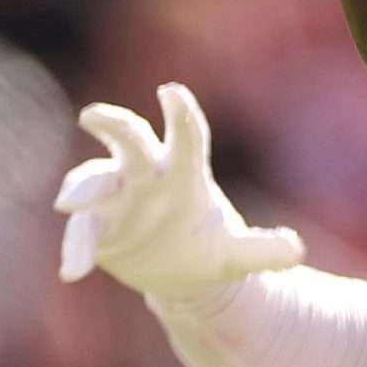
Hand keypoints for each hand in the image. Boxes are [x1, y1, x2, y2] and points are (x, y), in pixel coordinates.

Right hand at [55, 83, 303, 296]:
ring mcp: (117, 197)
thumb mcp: (238, 256)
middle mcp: (147, 177)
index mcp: (186, 175)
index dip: (181, 115)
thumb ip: (262, 251)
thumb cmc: (211, 250)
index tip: (171, 91)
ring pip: (94, 181)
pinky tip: (73, 271)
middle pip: (131, 143)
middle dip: (114, 126)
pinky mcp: (96, 224)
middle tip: (93, 116)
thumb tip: (296, 252)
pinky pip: (82, 230)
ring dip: (82, 190)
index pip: (186, 139)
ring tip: (70, 208)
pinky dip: (76, 248)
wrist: (182, 275)